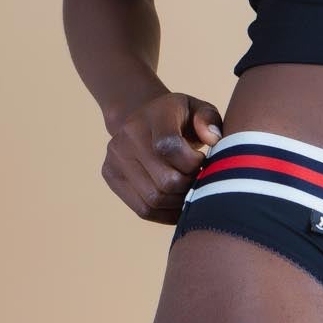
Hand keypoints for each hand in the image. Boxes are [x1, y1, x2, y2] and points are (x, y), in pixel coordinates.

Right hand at [101, 90, 224, 223]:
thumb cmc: (179, 117)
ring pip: (154, 199)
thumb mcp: (199, 109)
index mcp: (155, 114)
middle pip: (165, 180)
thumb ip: (209, 119)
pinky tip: (178, 204)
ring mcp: (115, 156)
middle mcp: (129, 134)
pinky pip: (142, 209)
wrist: (143, 117)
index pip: (168, 146)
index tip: (202, 161)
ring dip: (178, 202)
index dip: (192, 163)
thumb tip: (212, 139)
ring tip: (189, 190)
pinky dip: (165, 214)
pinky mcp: (110, 175)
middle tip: (198, 180)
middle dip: (189, 185)